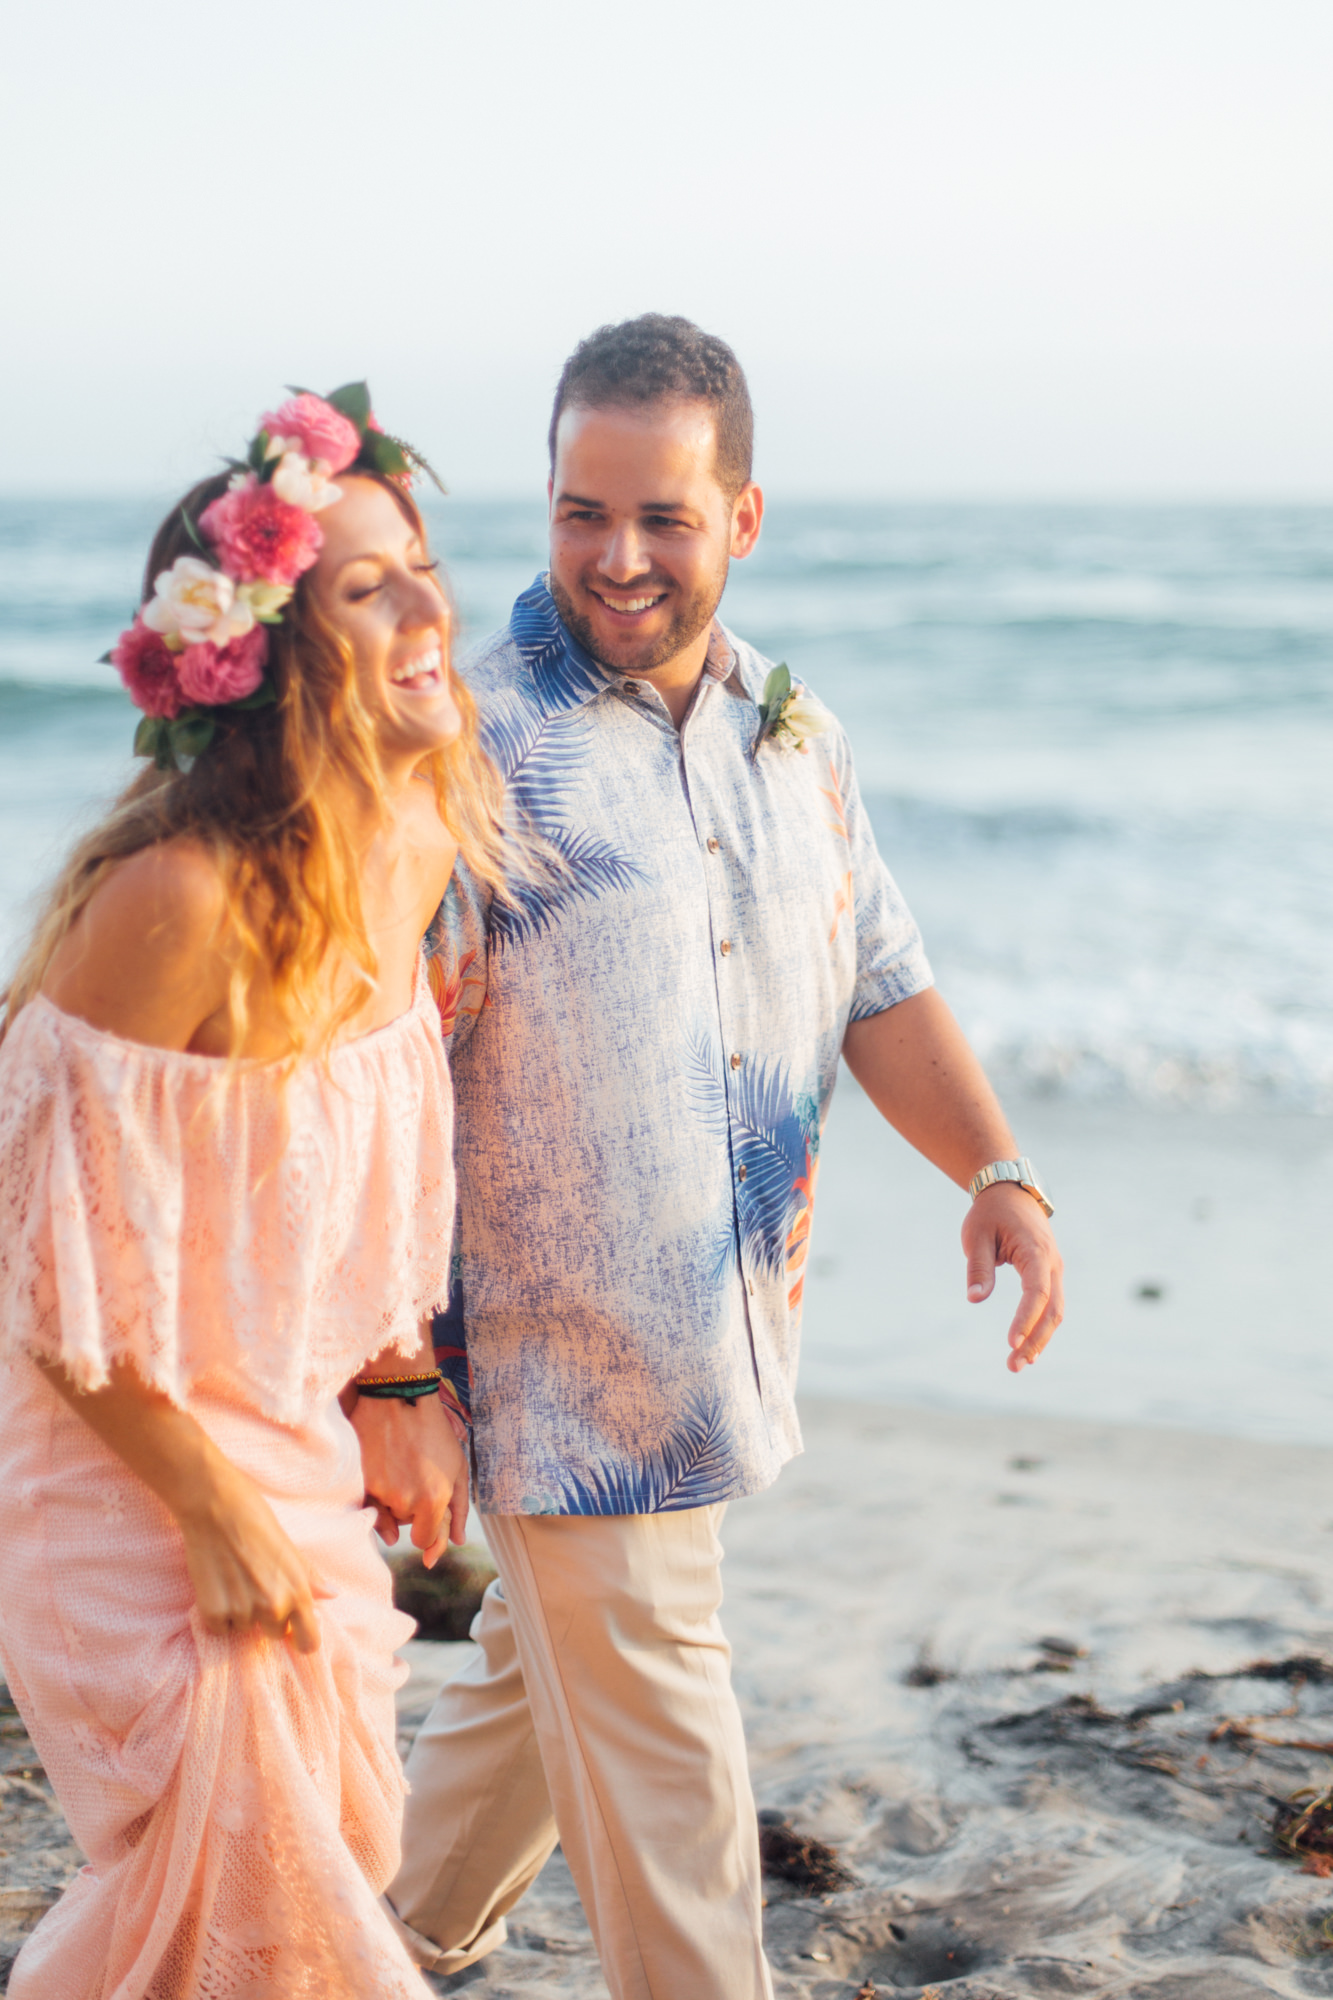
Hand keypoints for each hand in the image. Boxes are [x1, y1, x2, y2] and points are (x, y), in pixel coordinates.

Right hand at [176, 1462, 327, 1652]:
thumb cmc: (256, 1520)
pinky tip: (217, 1586)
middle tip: (254, 1586)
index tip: (293, 1634)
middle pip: (275, 1634)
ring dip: (240, 1612)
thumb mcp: (290, 1548)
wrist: (215, 1506)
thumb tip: (332, 1595)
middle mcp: (275, 1606)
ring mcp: (244, 1611)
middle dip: (267, 1618)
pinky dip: (217, 1614)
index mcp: (299, 1591)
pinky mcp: (215, 1612)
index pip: (309, 1641)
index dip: (302, 1640)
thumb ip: (310, 1577)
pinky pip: (220, 1628)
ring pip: (244, 1629)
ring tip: (234, 1579)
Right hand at [350, 1393, 468, 1566]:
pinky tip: (384, 1475)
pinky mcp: (358, 1480)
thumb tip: (458, 1541)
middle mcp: (404, 1501)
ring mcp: (379, 1491)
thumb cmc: (433, 1430)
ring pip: (386, 1513)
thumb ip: (459, 1509)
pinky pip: (367, 1504)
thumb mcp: (457, 1466)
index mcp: (432, 1500)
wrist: (396, 1398)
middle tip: (416, 1477)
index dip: (429, 1531)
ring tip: (400, 1468)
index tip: (428, 1520)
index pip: (424, 1539)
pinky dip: (375, 1496)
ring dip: (393, 1501)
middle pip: (406, 1526)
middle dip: (412, 1510)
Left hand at [962, 1183, 1063, 1371]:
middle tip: (1013, 1365)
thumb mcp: (977, 1235)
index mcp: (1036, 1251)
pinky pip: (1050, 1306)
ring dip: (1039, 1340)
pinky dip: (1041, 1328)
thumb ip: (979, 1268)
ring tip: (1018, 1364)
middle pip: (1052, 1309)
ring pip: (1055, 1311)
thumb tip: (975, 1299)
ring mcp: (1054, 1270)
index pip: (1037, 1292)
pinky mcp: (1049, 1275)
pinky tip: (1027, 1349)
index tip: (1011, 1342)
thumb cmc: (990, 1213)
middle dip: (1035, 1340)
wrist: (1010, 1192)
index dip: (1026, 1319)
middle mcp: (1052, 1263)